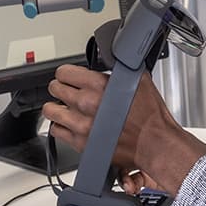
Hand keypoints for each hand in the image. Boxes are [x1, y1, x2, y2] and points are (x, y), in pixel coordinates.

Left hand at [42, 64, 204, 194]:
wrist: (155, 143)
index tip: (69, 77)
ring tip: (63, 108)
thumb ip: (120, 70)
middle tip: (66, 91)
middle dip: (60, 88)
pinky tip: (69, 124)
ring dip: (56, 107)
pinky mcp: (80, 143)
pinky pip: (57, 131)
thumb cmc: (150, 117)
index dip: (66, 73)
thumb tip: (115, 62)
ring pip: (50, 111)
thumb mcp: (140, 81)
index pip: (64, 72)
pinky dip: (61, 126)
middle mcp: (86, 104)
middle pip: (55, 89)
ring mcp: (81, 125)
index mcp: (99, 85)